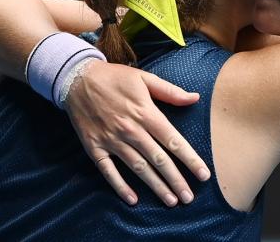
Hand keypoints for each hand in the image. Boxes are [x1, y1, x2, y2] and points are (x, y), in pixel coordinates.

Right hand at [64, 60, 210, 206]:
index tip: (203, 174)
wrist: (76, 78)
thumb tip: (195, 98)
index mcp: (145, 113)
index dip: (190, 159)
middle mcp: (130, 130)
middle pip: (158, 159)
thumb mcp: (144, 78)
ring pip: (138, 168)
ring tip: (170, 201)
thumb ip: (170, 91)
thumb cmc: (114, 77)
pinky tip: (133, 200)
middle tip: (189, 198)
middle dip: (175, 180)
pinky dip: (120, 186)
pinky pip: (108, 171)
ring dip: (155, 186)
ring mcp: (111, 140)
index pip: (172, 140)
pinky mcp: (94, 147)